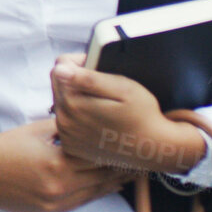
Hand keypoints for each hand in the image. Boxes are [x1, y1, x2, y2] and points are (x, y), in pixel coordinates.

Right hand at [0, 118, 136, 211]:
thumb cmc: (0, 149)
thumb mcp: (34, 130)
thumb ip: (63, 127)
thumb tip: (86, 120)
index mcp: (57, 162)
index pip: (99, 157)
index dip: (118, 152)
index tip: (134, 145)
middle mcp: (60, 186)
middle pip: (102, 177)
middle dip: (122, 168)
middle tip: (142, 160)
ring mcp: (55, 203)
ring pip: (95, 193)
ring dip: (113, 183)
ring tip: (131, 174)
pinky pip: (80, 203)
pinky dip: (95, 193)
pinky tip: (106, 186)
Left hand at [50, 54, 205, 173]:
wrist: (152, 149)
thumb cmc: (143, 116)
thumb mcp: (123, 89)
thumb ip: (90, 78)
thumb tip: (60, 69)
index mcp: (73, 102)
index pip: (60, 67)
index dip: (79, 62)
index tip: (97, 66)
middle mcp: (64, 120)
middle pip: (58, 85)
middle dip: (75, 80)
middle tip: (103, 88)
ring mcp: (66, 135)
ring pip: (61, 104)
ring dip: (76, 99)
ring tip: (101, 104)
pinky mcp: (71, 146)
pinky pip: (66, 123)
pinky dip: (77, 118)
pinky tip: (96, 120)